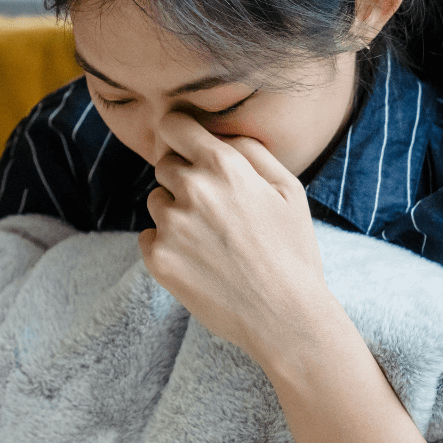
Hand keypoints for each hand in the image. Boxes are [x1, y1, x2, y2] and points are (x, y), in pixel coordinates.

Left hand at [138, 112, 333, 358]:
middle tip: (214, 211)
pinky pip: (149, 236)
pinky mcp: (158, 258)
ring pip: (157, 202)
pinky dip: (166, 245)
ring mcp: (172, 224)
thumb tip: (219, 134)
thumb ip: (250, 151)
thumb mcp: (289, 189)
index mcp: (224, 166)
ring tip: (211, 242)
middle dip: (183, 180)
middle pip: (165, 165)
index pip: (174, 125)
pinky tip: (198, 262)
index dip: (178, 134)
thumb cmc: (293, 251)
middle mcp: (192, 189)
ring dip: (175, 214)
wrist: (285, 316)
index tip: (184, 145)